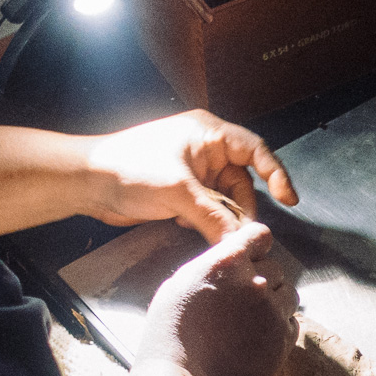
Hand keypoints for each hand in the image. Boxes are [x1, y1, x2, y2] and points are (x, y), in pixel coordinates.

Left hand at [85, 110, 299, 242]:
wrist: (86, 182)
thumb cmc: (127, 169)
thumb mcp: (177, 192)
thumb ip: (213, 216)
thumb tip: (241, 241)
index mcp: (209, 134)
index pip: (255, 151)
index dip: (276, 174)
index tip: (289, 200)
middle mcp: (205, 150)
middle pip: (242, 183)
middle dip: (241, 209)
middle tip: (240, 235)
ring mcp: (193, 172)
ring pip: (224, 200)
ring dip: (220, 219)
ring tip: (211, 235)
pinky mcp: (182, 192)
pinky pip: (207, 209)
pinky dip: (204, 221)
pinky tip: (185, 226)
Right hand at [138, 222, 298, 375]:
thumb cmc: (170, 338)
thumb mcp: (180, 285)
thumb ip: (211, 267)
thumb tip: (229, 263)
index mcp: (228, 263)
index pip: (260, 235)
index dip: (255, 247)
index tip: (250, 258)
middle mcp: (256, 282)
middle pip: (275, 268)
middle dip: (261, 279)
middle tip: (240, 300)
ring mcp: (273, 313)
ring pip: (289, 295)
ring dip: (274, 302)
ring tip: (249, 321)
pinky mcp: (283, 341)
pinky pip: (292, 323)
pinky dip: (279, 327)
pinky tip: (256, 339)